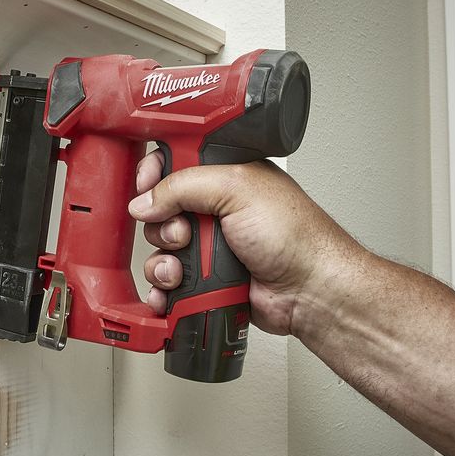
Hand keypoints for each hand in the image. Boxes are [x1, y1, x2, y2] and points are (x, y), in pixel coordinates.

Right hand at [128, 153, 356, 336]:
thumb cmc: (295, 236)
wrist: (309, 290)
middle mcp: (216, 210)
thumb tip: (145, 200)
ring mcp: (211, 247)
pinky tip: (172, 291)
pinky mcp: (207, 280)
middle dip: (162, 224)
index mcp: (226, 177)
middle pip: (161, 210)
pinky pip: (169, 283)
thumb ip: (184, 185)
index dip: (156, 173)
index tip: (147, 185)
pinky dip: (164, 289)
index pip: (176, 164)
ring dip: (163, 261)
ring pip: (161, 250)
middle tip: (185, 233)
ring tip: (182, 269)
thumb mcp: (236, 189)